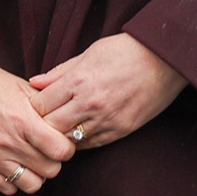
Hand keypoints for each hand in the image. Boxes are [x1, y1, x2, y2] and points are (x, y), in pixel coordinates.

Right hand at [0, 59, 74, 194]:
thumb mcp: (21, 87)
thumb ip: (46, 107)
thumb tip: (68, 123)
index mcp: (22, 120)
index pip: (61, 151)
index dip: (66, 146)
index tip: (61, 139)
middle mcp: (8, 142)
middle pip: (51, 170)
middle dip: (53, 159)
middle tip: (46, 148)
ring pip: (32, 185)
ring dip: (36, 173)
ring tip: (31, 157)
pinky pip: (8, 188)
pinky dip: (15, 179)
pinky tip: (13, 162)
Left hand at [29, 34, 187, 149]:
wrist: (163, 60)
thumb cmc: (124, 51)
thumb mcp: (88, 53)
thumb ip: (59, 72)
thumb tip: (34, 83)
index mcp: (79, 80)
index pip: (41, 105)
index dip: (33, 108)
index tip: (33, 107)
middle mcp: (89, 103)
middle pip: (51, 126)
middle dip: (42, 126)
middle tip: (40, 123)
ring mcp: (106, 119)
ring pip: (70, 140)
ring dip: (61, 136)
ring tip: (57, 131)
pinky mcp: (121, 130)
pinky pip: (91, 144)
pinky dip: (80, 141)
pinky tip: (77, 134)